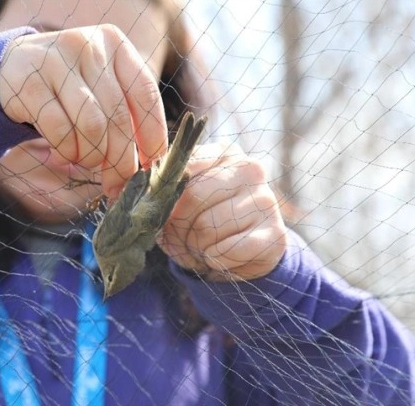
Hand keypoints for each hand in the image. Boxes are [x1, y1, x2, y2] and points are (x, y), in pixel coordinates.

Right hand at [0, 24, 167, 196]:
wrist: (10, 68)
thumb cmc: (67, 87)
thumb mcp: (99, 85)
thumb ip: (125, 113)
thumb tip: (147, 165)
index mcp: (115, 44)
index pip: (145, 94)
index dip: (153, 134)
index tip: (150, 165)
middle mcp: (89, 46)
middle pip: (118, 117)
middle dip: (121, 161)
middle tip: (116, 184)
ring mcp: (57, 61)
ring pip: (91, 126)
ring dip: (91, 157)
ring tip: (85, 162)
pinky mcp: (30, 82)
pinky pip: (60, 131)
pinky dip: (66, 152)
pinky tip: (62, 154)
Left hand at [158, 143, 286, 281]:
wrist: (243, 257)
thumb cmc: (204, 222)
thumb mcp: (182, 199)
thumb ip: (164, 188)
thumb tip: (140, 191)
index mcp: (224, 152)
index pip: (181, 169)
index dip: (166, 200)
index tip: (166, 214)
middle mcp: (249, 168)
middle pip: (192, 197)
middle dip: (178, 226)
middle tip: (184, 238)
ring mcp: (266, 200)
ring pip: (206, 227)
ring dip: (195, 247)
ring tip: (203, 247)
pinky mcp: (275, 235)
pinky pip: (226, 251)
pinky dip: (214, 261)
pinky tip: (221, 257)